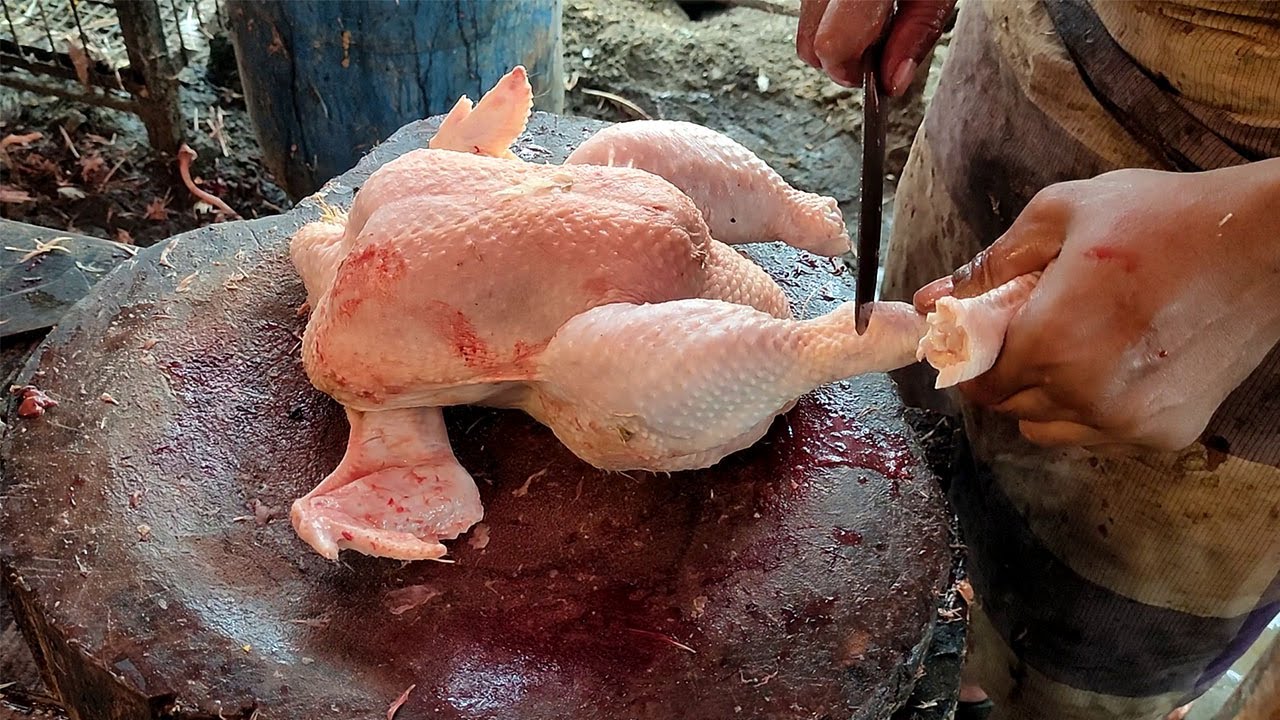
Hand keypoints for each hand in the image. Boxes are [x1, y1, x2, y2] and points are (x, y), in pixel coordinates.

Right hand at [795, 0, 954, 94]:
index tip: (875, 75)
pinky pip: (810, 4)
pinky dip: (832, 13)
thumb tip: (893, 81)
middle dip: (840, 60)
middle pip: (808, 44)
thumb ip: (917, 32)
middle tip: (877, 49)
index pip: (832, 44)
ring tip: (874, 16)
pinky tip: (862, 2)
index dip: (853, 71)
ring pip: (805, 25)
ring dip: (836, 35)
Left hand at [913, 162, 1279, 451]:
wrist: (1266, 241)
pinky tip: (1115, 359)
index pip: (977, 378)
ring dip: (1044, 394)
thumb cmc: (1162, 219)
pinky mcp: (1165, 433)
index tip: (980, 333)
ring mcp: (1128, 422)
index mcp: (1051, 344)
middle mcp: (1086, 396)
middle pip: (1008, 405)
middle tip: (1034, 324)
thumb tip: (933, 300)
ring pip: (1049, 426)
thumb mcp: (1060, 217)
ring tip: (1076, 340)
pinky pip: (1098, 433)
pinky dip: (1090, 406)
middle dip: (1007, 369)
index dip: (971, 354)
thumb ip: (988, 266)